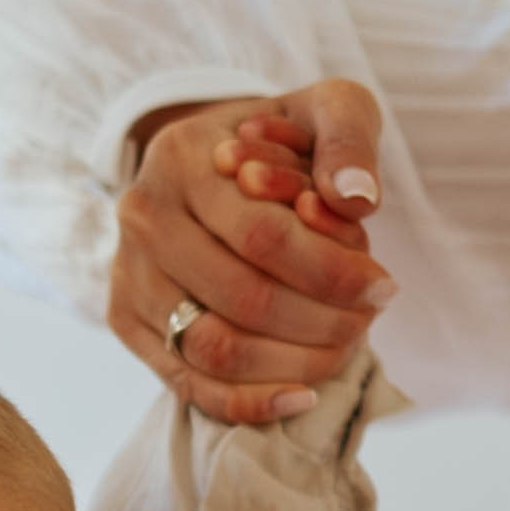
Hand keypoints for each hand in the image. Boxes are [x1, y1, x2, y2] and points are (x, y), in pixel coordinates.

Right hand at [110, 79, 394, 424]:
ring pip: (212, 347)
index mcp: (181, 156)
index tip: (384, 286)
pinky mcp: (126, 320)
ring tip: (343, 351)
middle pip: (240, 297)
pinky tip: (301, 396)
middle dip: (320, 321)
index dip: (330, 270)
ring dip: (292, 364)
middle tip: (368, 322)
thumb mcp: (323, 108)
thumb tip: (358, 200)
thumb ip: (348, 139)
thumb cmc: (277, 139)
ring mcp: (127, 273)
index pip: (262, 234)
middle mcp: (142, 216)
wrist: (208, 159)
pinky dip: (247, 402)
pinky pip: (186, 381)